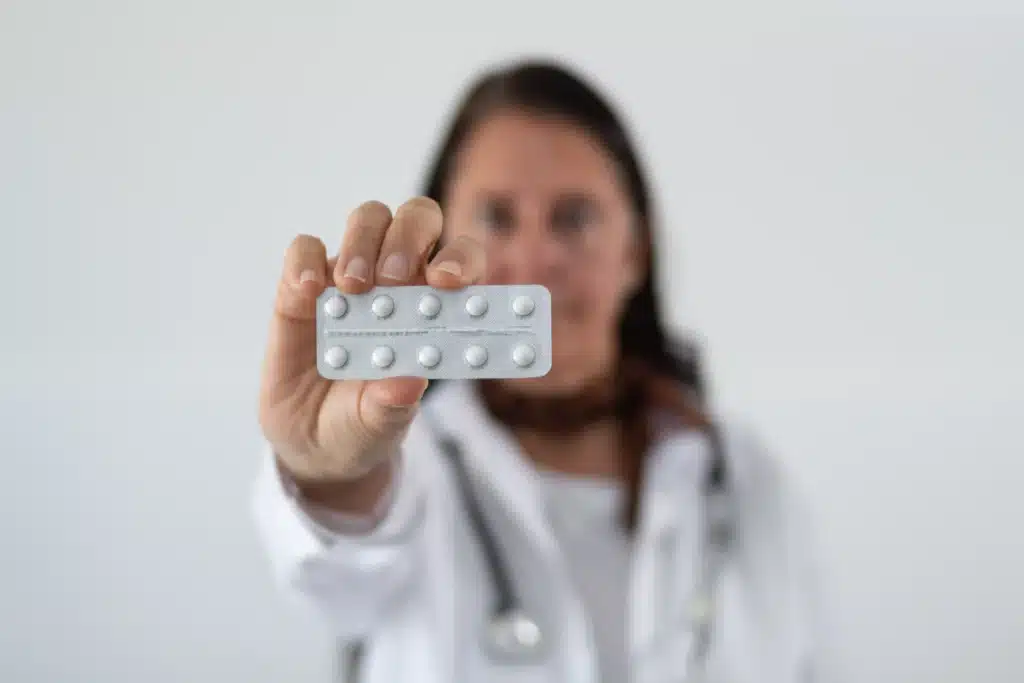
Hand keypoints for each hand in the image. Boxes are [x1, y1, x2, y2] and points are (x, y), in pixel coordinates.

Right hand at [258, 198, 483, 504]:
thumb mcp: (381, 424)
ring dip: (363, 243)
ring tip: (353, 288)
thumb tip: (409, 382)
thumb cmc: (365, 423)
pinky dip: (307, 261)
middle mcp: (400, 280)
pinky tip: (309, 290)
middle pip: (417, 221)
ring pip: (369, 220)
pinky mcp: (302, 286)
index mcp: (437, 307)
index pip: (461, 261)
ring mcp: (352, 277)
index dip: (460, 260)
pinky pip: (305, 250)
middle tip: (394, 277)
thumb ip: (394, 405)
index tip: (447, 282)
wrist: (313, 443)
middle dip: (409, 238)